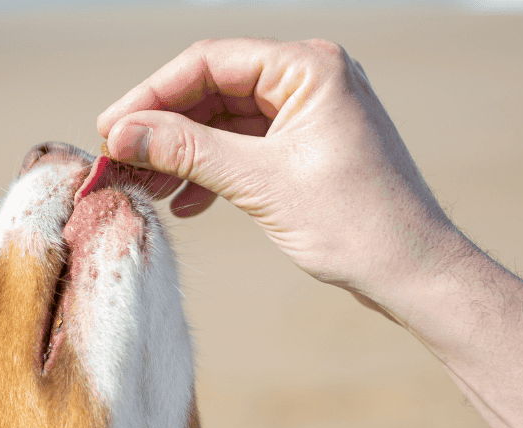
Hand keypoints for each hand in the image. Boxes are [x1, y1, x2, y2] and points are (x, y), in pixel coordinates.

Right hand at [97, 38, 466, 317]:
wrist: (412, 271)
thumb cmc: (355, 223)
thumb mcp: (261, 183)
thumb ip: (188, 152)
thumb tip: (122, 134)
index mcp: (309, 67)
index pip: (209, 63)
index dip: (151, 95)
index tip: (110, 130)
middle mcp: (311, 79)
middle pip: (213, 90)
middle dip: (164, 129)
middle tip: (119, 163)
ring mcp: (311, 114)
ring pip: (226, 123)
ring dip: (184, 155)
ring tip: (147, 188)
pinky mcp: (309, 148)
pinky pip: (247, 148)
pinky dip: (214, 172)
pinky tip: (187, 203)